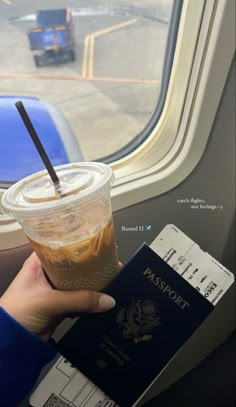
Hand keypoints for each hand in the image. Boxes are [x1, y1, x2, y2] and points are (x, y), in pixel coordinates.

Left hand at [0, 252, 117, 340]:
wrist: (10, 343)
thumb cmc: (18, 312)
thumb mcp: (50, 301)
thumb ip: (80, 300)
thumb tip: (108, 300)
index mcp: (38, 263)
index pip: (61, 247)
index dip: (78, 245)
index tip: (97, 244)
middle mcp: (46, 274)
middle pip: (72, 266)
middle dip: (90, 265)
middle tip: (110, 261)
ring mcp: (53, 290)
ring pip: (77, 283)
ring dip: (91, 283)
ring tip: (111, 277)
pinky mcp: (58, 306)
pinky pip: (77, 300)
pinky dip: (88, 300)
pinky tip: (102, 298)